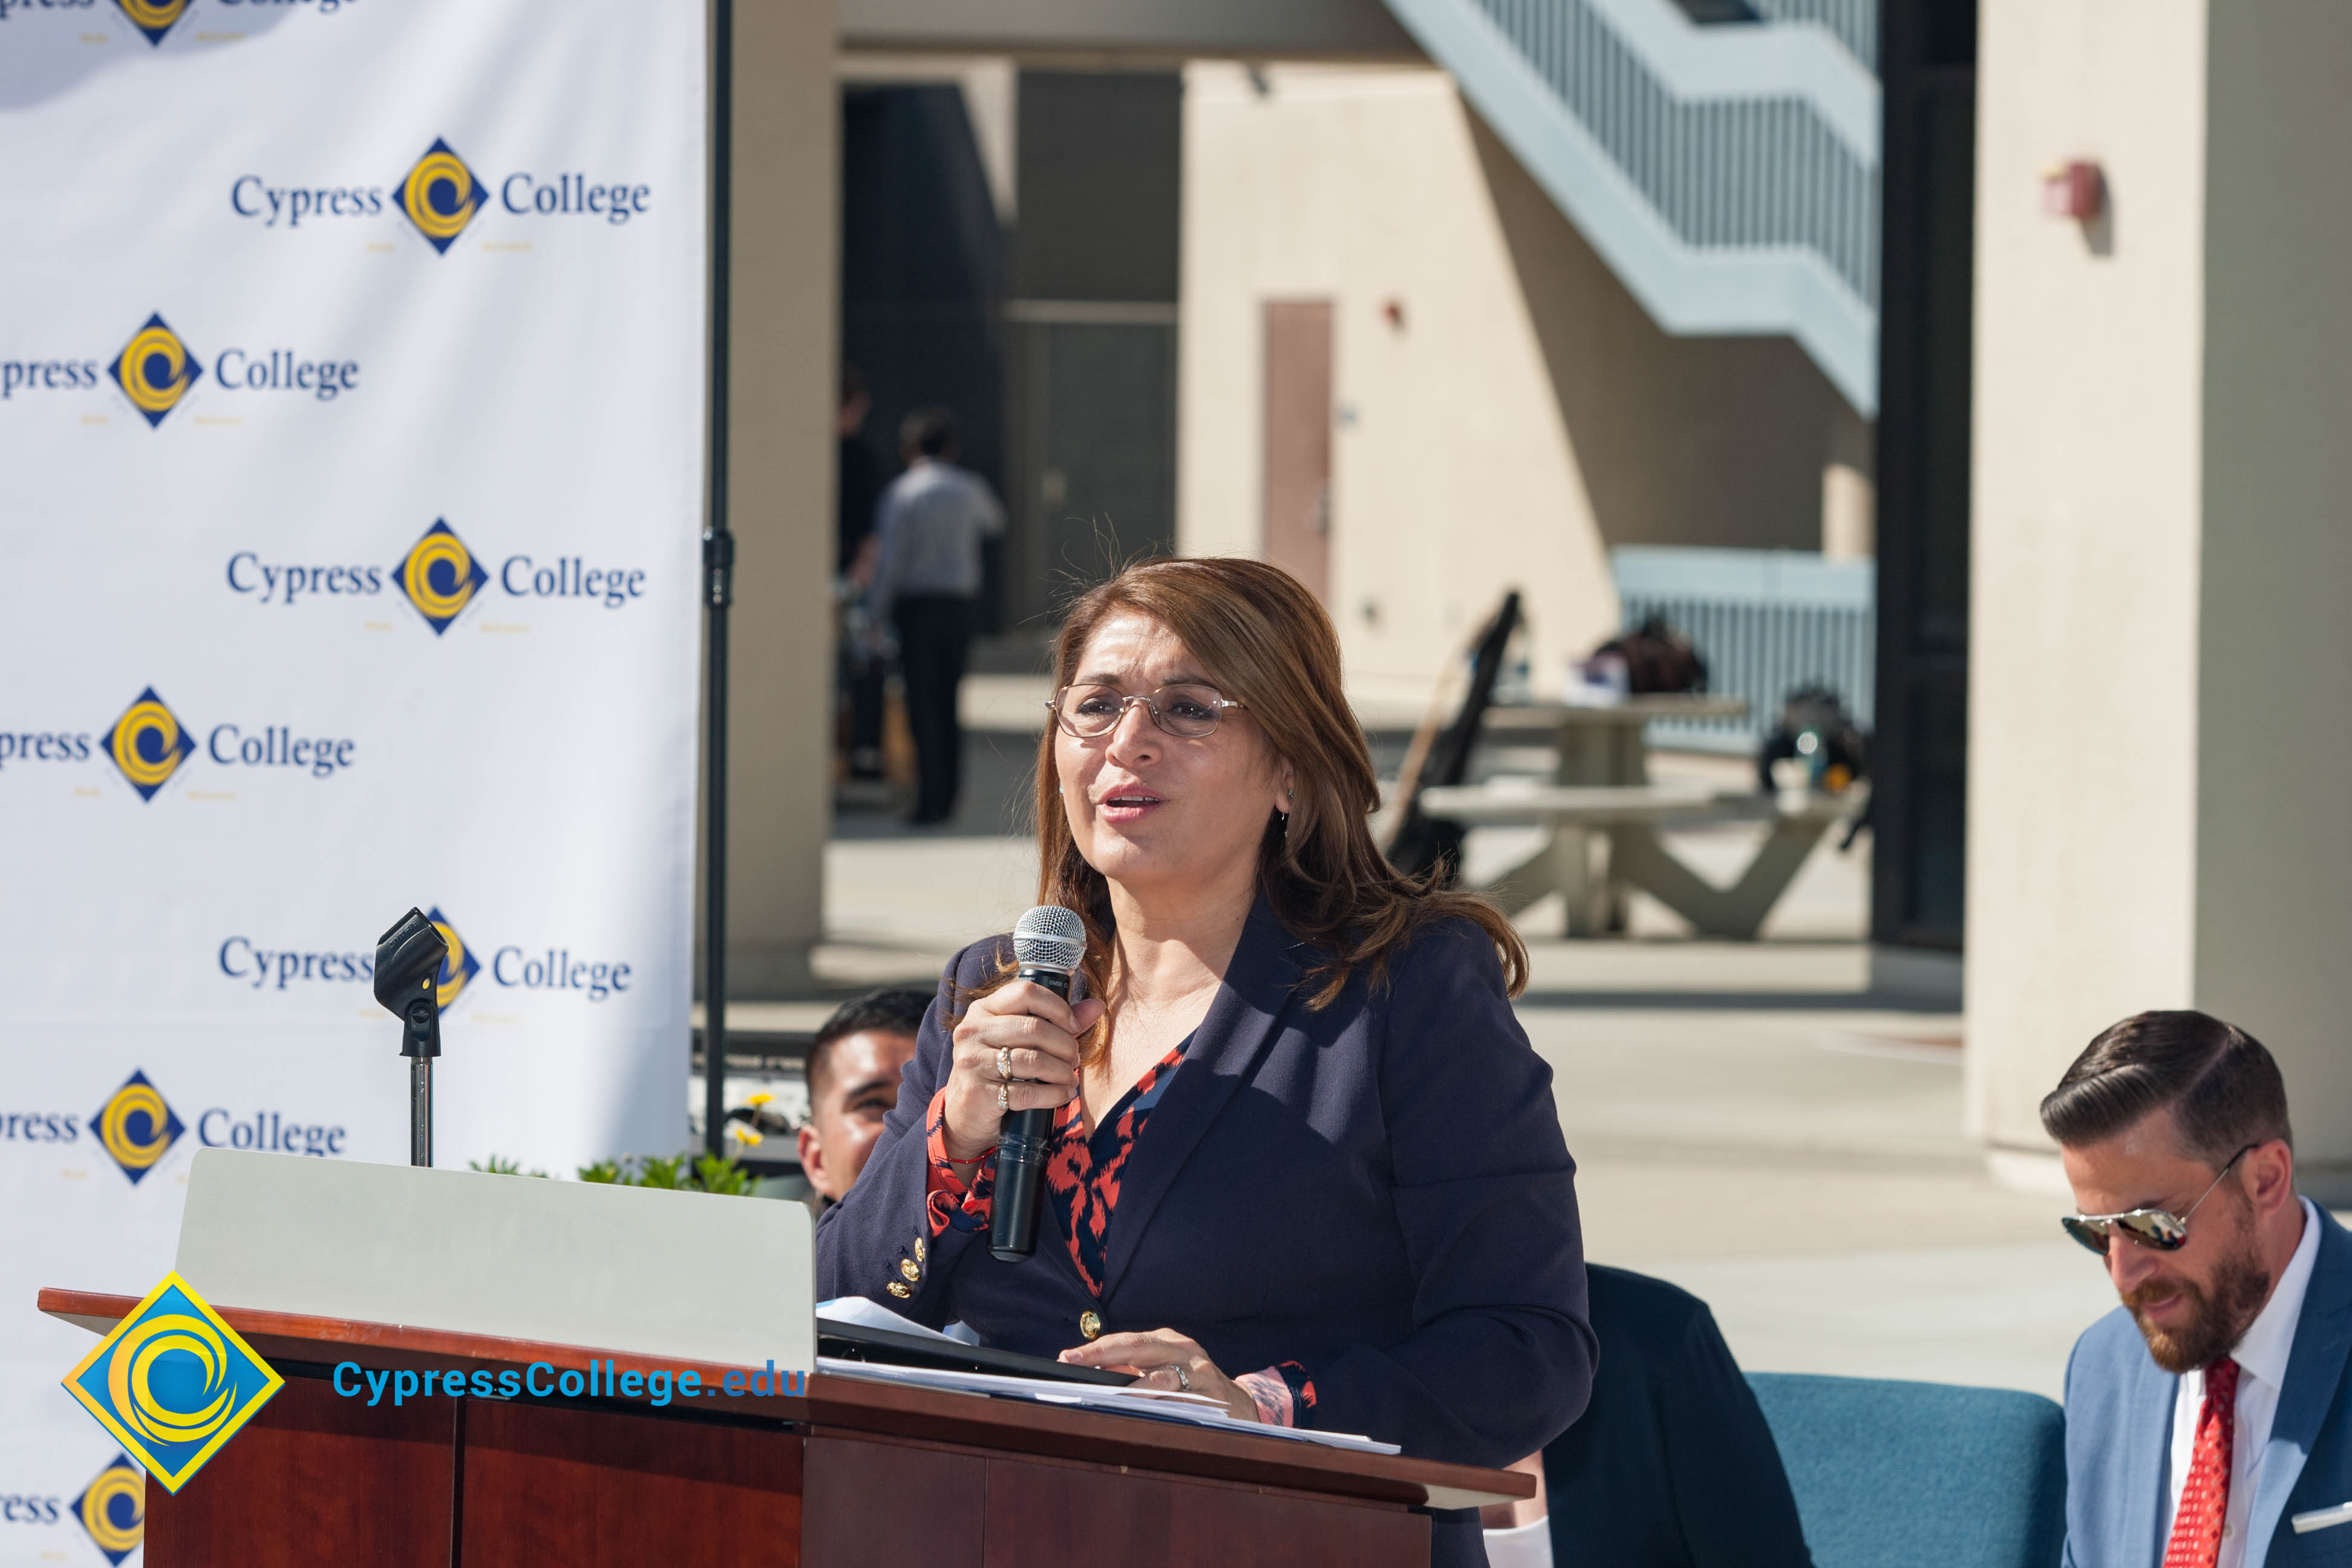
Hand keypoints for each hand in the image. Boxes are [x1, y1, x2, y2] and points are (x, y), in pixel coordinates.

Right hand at [941, 980, 1102, 1162]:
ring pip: (1033, 1060)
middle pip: (1033, 1027)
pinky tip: (1062, 1094)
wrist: (966, 1114)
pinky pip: (1027, 1092)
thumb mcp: (1019, 1041)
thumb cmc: (998, 1070)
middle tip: (1074, 1058)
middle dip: (1064, 1044)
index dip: (1057, 1007)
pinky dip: (1053, 1094)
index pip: (1026, 992)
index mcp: (983, 1009)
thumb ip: (1056, 1021)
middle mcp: (972, 1031)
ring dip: (1061, 1071)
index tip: (1073, 1026)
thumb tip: (1096, 1006)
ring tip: (1069, 1078)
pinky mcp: (978, 1093)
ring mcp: (972, 1062)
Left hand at [1059, 1329, 1256, 1422]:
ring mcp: (1199, 1372)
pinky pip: (1183, 1404)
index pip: (1125, 1341)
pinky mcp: (1213, 1396)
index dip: (1096, 1348)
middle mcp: (1182, 1349)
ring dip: (1132, 1388)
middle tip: (1074, 1363)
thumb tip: (1087, 1378)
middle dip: (1103, 1355)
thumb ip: (1131, 1372)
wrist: (1237, 1404)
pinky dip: (1162, 1410)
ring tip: (1108, 1395)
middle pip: (1138, 1347)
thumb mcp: (1162, 1372)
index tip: (1067, 1356)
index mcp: (1165, 1341)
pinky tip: (1146, 1418)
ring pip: (1162, 1378)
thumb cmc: (1189, 1388)